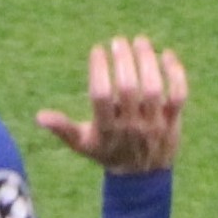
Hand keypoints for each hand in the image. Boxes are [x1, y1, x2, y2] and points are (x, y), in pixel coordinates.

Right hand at [36, 36, 187, 173]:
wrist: (141, 176)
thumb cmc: (107, 152)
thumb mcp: (82, 144)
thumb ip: (62, 128)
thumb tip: (39, 116)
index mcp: (106, 129)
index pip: (100, 96)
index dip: (99, 70)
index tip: (97, 50)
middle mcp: (131, 126)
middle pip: (129, 88)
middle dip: (124, 61)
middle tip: (117, 41)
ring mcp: (154, 124)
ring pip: (154, 88)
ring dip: (147, 61)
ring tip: (139, 40)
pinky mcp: (173, 120)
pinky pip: (178, 94)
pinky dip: (175, 73)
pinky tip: (165, 53)